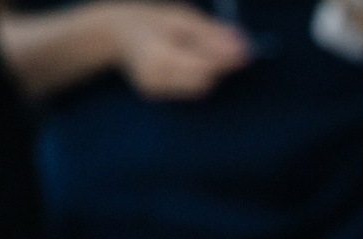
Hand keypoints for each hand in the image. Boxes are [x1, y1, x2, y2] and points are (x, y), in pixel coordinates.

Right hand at [107, 1, 251, 99]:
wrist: (118, 32)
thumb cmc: (153, 20)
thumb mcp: (183, 18)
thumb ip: (212, 34)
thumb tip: (243, 49)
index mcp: (157, 53)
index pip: (202, 67)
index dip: (225, 61)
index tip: (245, 52)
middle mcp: (153, 76)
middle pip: (203, 81)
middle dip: (219, 67)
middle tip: (227, 49)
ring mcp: (153, 89)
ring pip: (199, 88)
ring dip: (208, 72)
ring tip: (195, 51)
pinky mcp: (155, 95)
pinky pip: (189, 90)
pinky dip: (196, 77)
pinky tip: (185, 62)